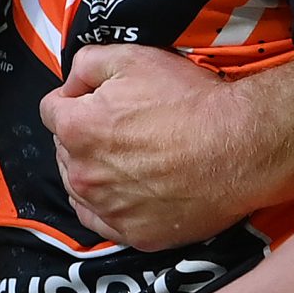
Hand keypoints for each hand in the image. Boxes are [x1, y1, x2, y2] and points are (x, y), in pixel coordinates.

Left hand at [39, 45, 293, 252]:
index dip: (75, 99)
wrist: (241, 146)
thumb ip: (86, 64)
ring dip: (95, 171)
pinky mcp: (134, 235)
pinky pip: (103, 221)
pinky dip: (111, 206)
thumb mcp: (133, 57)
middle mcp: (83, 174)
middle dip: (85, 136)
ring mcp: (108, 209)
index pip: (52, 110)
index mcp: (76, 128)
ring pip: (81, 187)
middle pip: (66, 150)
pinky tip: (134, 190)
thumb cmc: (190, 100)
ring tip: (132, 158)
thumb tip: (71, 83)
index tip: (101, 98)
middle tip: (124, 127)